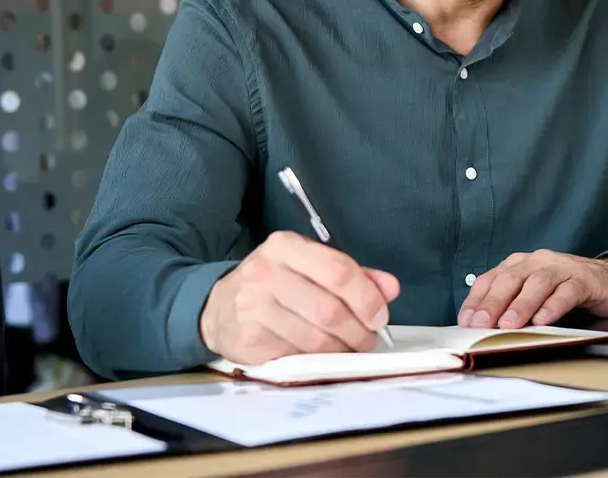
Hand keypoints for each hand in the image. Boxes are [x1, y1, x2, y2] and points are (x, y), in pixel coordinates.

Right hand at [199, 230, 399, 364]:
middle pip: (329, 309)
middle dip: (358, 330)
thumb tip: (390, 288)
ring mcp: (253, 307)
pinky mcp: (247, 340)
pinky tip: (322, 356)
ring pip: (315, 338)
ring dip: (341, 350)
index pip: (339, 271)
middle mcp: (266, 272)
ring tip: (349, 350)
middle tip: (369, 341)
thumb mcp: (310, 268)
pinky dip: (317, 361)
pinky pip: (296, 356)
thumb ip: (353, 275)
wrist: (217, 308)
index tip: (380, 316)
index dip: (367, 297)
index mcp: (286, 246)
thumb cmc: (275, 285)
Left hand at [457, 250, 607, 329]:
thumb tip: (484, 329)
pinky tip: (544, 320)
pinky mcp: (585, 280)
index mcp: (522, 264)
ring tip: (508, 325)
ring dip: (520, 305)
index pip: (492, 279)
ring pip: (537, 283)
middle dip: (492, 304)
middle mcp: (539, 261)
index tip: (465, 322)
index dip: (477, 300)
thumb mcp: (537, 296)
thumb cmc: (570, 290)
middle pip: (510, 280)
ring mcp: (562, 268)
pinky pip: (567, 292)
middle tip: (480, 325)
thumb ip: (514, 306)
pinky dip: (553, 306)